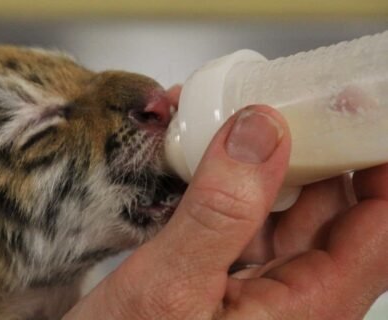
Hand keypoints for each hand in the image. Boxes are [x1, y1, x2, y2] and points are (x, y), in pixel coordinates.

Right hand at [64, 103, 387, 318]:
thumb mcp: (170, 285)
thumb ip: (219, 212)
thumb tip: (262, 129)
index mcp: (306, 309)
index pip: (380, 227)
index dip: (380, 164)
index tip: (357, 108)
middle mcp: (296, 298)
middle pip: (337, 209)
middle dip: (316, 146)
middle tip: (288, 94)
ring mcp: (262, 285)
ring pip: (288, 208)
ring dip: (263, 158)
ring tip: (231, 114)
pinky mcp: (230, 276)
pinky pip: (246, 217)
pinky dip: (229, 180)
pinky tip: (200, 153)